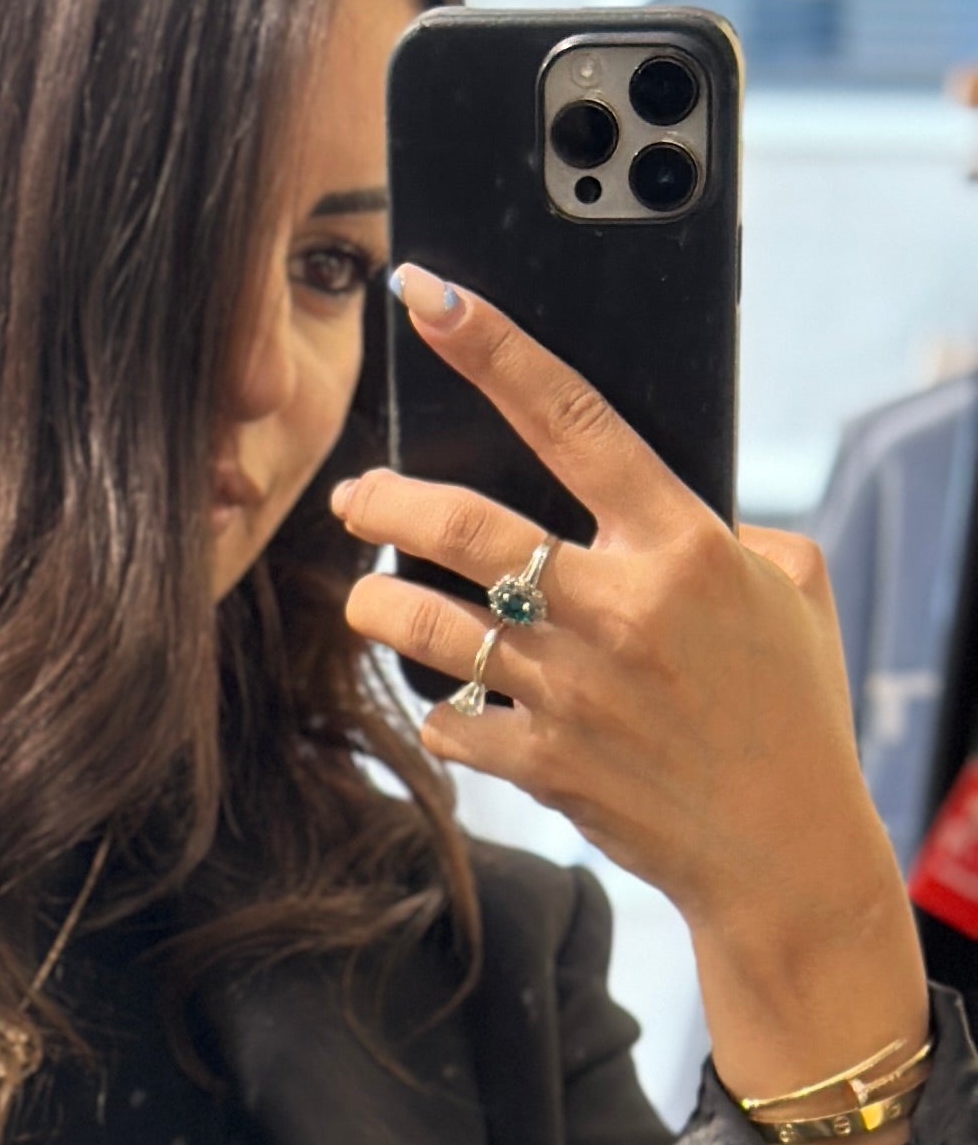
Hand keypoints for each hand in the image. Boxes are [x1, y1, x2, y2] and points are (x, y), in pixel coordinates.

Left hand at [332, 271, 926, 1144]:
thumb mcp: (792, 591)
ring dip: (378, 607)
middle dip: (387, 502)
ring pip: (432, 626)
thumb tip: (654, 508)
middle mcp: (619, 606)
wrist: (781, 845)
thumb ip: (724, 532)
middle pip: (466, 525)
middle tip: (353, 496)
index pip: (574, 417)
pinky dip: (434, 710)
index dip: (492, 349)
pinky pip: (450, 722)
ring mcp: (574, 689)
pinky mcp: (542, 764)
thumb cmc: (788, 709)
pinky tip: (440, 702)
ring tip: (367, 598)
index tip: (429, 299)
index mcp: (684, 543)